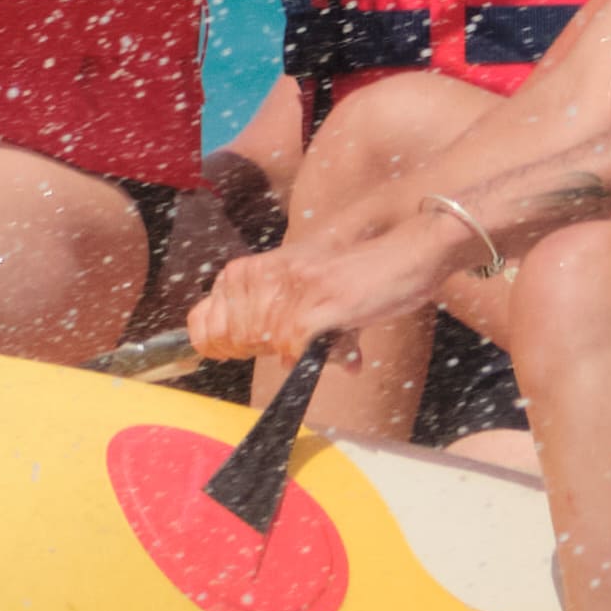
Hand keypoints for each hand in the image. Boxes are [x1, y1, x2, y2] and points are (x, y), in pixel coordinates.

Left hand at [187, 229, 437, 383]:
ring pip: (270, 344)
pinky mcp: (323, 301)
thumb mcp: (302, 286)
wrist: (406, 255)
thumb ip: (271, 315)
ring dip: (300, 352)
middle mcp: (270, 273)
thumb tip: (243, 355)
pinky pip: (297, 346)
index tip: (238, 352)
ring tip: (329, 334)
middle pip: (237, 337)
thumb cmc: (356, 275)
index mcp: (256, 268)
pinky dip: (314, 355)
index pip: (204, 318)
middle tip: (297, 340)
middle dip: (264, 350)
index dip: (218, 345)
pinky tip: (336, 344)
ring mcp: (296, 286)